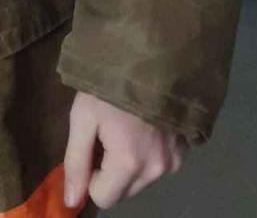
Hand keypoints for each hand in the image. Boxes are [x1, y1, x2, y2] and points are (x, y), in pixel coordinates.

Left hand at [64, 92, 185, 209]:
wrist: (151, 54)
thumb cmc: (110, 83)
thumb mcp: (83, 117)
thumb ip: (75, 162)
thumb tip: (70, 202)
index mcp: (129, 163)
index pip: (103, 198)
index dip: (91, 175)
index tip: (92, 145)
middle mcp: (156, 170)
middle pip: (124, 191)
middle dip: (110, 171)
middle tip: (107, 133)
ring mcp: (175, 161)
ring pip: (142, 180)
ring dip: (130, 163)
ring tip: (126, 126)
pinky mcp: (185, 151)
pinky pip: (159, 166)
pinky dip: (148, 155)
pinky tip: (144, 127)